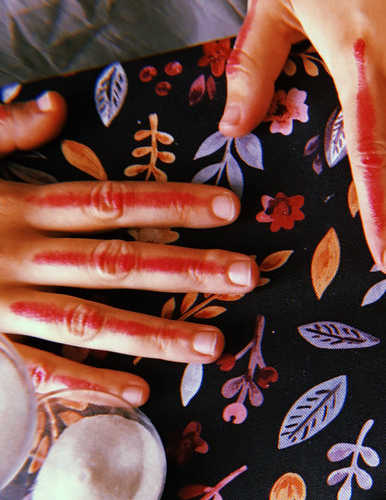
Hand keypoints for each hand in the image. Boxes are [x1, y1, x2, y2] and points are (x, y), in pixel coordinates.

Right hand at [1, 95, 257, 403]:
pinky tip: (140, 396)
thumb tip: (54, 103)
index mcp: (13, 205)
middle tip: (248, 275)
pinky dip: (88, 384)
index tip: (230, 206)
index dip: (171, 203)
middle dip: (186, 268)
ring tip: (214, 344)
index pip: (108, 201)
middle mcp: (13, 255)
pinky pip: (37, 369)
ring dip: (155, 333)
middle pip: (115, 261)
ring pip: (87, 321)